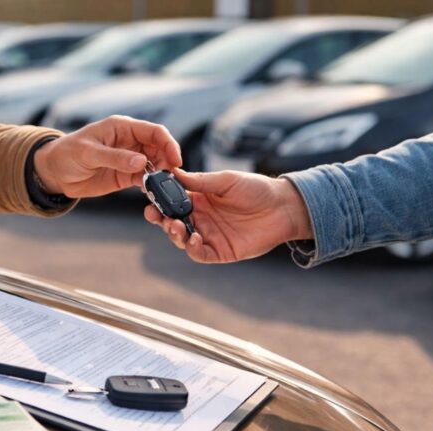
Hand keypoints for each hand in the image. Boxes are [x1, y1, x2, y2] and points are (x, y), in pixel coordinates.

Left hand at [34, 115, 181, 197]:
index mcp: (123, 128)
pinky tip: (154, 195)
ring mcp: (130, 160)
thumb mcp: (89, 153)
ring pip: (156, 165)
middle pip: (159, 149)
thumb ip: (115, 157)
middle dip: (168, 162)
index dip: (168, 144)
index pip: (154, 131)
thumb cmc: (68, 154)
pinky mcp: (126, 176)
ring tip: (164, 189)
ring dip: (162, 176)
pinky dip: (153, 187)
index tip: (175, 160)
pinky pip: (146, 180)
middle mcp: (130, 142)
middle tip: (169, 178)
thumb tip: (141, 162)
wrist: (55, 173)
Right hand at [144, 169, 312, 263]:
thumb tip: (174, 173)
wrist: (283, 207)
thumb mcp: (226, 180)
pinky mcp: (220, 251)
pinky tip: (195, 239)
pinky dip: (193, 249)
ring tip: (175, 226)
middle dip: (160, 219)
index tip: (149, 196)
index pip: (171, 201)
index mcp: (198, 198)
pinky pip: (200, 254)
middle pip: (171, 221)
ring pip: (182, 239)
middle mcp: (200, 218)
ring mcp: (209, 235)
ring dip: (174, 234)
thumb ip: (200, 181)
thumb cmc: (256, 189)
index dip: (159, 200)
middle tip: (156, 215)